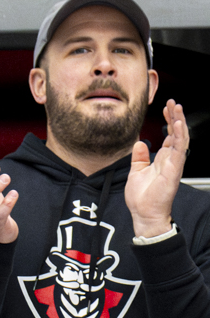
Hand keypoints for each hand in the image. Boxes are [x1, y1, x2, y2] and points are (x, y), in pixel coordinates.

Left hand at [126, 99, 187, 237]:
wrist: (143, 214)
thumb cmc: (141, 198)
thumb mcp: (136, 172)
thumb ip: (139, 158)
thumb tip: (139, 144)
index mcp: (162, 160)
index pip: (169, 136)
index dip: (168, 121)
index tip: (165, 108)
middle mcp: (170, 160)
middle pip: (177, 134)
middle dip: (175, 117)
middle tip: (173, 103)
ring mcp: (174, 164)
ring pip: (181, 138)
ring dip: (180, 122)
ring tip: (177, 108)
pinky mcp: (174, 170)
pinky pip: (179, 150)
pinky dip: (179, 136)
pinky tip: (177, 124)